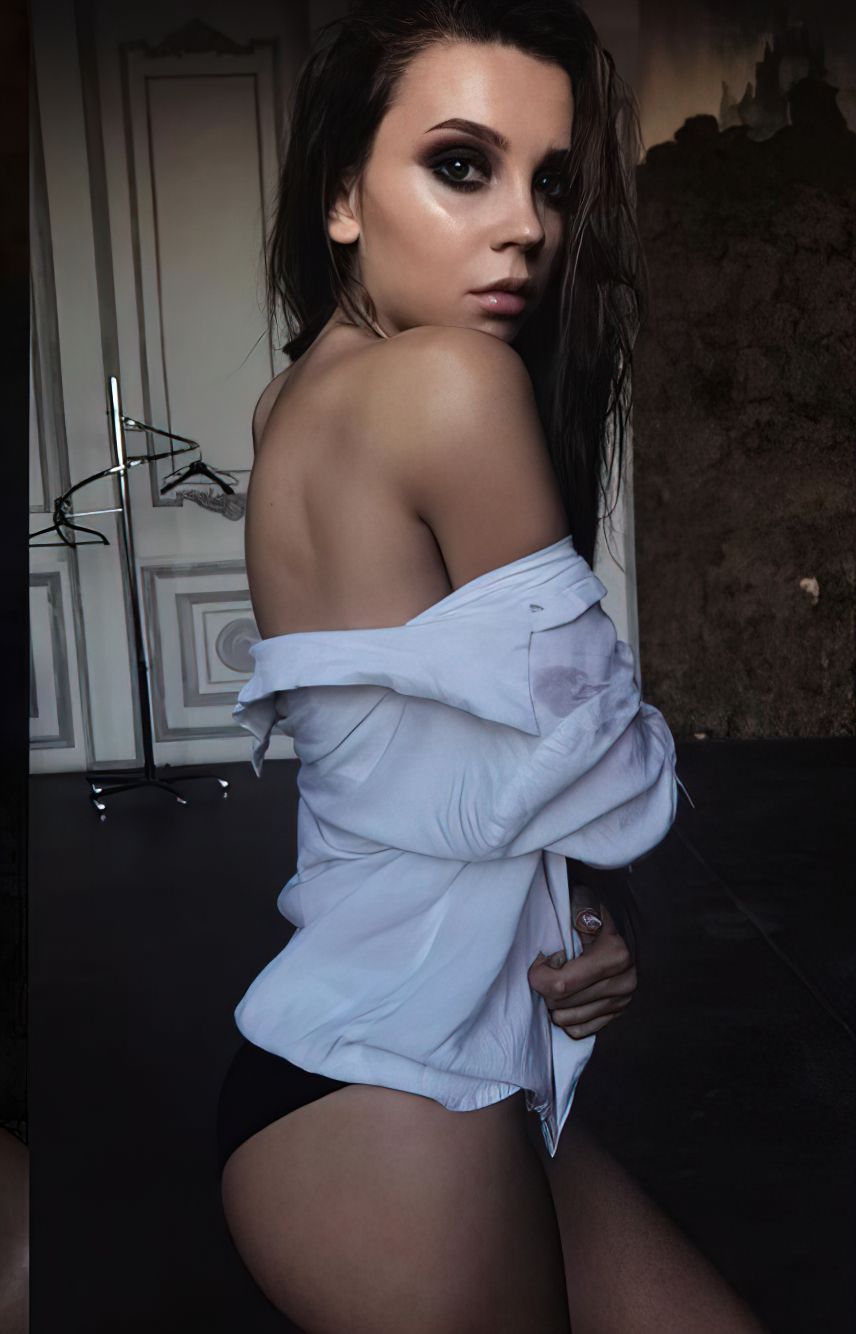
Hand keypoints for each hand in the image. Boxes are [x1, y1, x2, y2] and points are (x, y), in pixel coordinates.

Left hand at [527, 885, 636, 1038]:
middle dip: (546, 986)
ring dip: (555, 1003)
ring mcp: (622, 1001)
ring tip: (559, 980)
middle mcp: (622, 982)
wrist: (626, 922)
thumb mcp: (583, 905)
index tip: (540, 960)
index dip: (539, 975)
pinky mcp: (619, 1012)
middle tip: (550, 967)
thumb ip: (567, 922)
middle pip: (560, 1003)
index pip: (560, 984)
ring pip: (568, 1019)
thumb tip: (550, 950)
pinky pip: (580, 1030)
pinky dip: (567, 1017)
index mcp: (614, 956)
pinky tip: (568, 997)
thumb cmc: (597, 911)